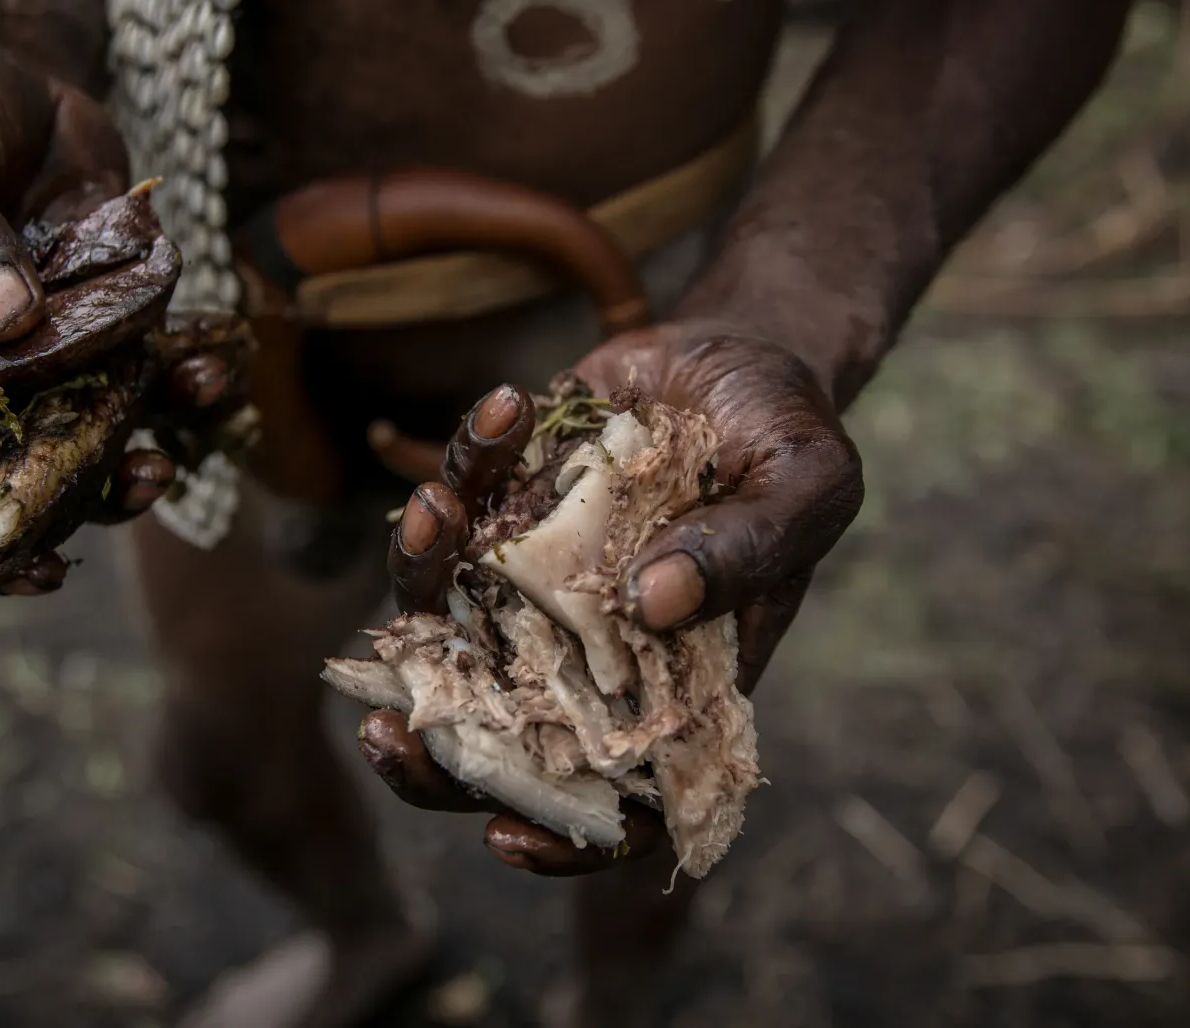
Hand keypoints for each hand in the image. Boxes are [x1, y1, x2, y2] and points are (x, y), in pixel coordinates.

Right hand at [0, 36, 194, 596]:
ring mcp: (23, 357)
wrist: (20, 74)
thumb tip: (8, 322)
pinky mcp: (95, 331)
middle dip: (6, 534)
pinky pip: (134, 385)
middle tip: (51, 572)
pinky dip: (175, 392)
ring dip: (109, 478)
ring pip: (58, 448)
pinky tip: (206, 374)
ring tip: (154, 475)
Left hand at [357, 320, 864, 874]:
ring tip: (438, 505)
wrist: (739, 354)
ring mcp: (541, 575)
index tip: (505, 833)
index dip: (567, 834)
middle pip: (504, 729)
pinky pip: (463, 501)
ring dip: (421, 573)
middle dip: (434, 745)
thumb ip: (746, 549)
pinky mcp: (510, 504)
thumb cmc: (785, 439)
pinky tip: (510, 405)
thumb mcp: (805, 486)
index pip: (623, 790)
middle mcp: (594, 641)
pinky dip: (467, 460)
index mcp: (675, 673)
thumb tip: (648, 604)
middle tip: (385, 730)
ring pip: (448, 614)